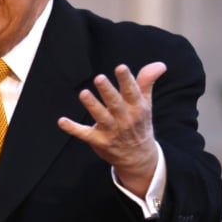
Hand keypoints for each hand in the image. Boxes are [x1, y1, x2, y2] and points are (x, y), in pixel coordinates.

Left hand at [58, 62, 163, 196]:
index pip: (132, 92)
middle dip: (107, 91)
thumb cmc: (139, 124)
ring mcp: (111, 131)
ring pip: (101, 117)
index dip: (126, 80)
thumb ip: (146, 82)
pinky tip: (62, 121)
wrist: (138, 157)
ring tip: (83, 93)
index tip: (121, 68)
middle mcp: (124, 119)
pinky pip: (84, 134)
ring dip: (92, 105)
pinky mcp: (99, 141)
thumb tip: (159, 65)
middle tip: (99, 78)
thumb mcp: (145, 104)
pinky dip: (73, 128)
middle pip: (115, 103)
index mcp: (137, 108)